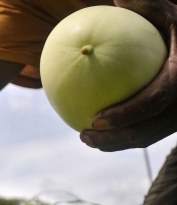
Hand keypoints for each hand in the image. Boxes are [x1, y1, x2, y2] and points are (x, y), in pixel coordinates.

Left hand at [79, 0, 176, 151]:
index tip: (95, 118)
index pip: (153, 102)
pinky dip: (123, 135)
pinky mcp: (173, 123)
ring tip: (85, 137)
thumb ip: (149, 8)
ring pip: (146, 138)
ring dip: (114, 143)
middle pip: (146, 132)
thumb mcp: (174, 14)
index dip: (125, 114)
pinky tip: (99, 129)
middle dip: (112, 139)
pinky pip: (147, 133)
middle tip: (83, 134)